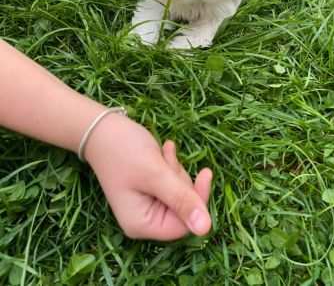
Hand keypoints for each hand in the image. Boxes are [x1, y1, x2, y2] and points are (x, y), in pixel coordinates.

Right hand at [85, 114, 211, 239]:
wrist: (102, 128)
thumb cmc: (125, 151)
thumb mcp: (155, 174)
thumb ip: (180, 200)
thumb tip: (206, 229)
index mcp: (142, 225)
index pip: (184, 225)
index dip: (197, 201)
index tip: (205, 173)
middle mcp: (144, 220)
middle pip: (183, 208)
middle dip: (180, 180)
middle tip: (166, 160)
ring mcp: (147, 205)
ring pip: (180, 192)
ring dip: (174, 170)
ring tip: (161, 153)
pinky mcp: (149, 190)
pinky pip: (172, 182)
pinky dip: (170, 165)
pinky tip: (164, 149)